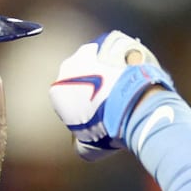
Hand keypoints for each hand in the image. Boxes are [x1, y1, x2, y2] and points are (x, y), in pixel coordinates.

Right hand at [48, 31, 174, 160]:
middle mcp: (68, 67)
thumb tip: (80, 145)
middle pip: (79, 78)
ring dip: (106, 71)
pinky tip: (133, 73)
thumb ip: (80, 144)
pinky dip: (121, 60)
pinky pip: (113, 51)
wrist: (132, 103)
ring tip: (124, 87)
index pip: (67, 101)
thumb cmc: (108, 128)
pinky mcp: (110, 42)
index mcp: (57, 90)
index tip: (98, 119)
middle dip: (93, 87)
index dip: (82, 111)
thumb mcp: (89, 148)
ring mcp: (89, 52)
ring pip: (96, 62)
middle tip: (112, 102)